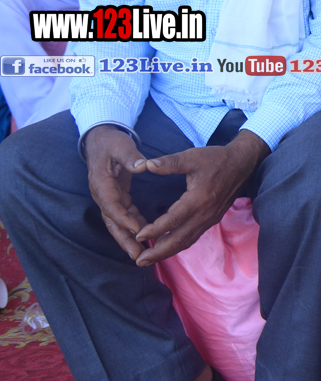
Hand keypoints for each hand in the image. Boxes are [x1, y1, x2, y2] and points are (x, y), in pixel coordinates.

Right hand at [84, 124, 149, 261]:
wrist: (100, 140)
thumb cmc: (111, 142)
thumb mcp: (121, 145)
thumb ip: (131, 156)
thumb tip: (142, 166)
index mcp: (101, 183)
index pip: (111, 205)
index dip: (123, 219)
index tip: (138, 230)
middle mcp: (102, 194)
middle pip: (112, 221)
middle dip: (123, 239)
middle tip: (137, 254)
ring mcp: (108, 197)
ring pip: (117, 222)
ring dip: (128, 237)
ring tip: (142, 253)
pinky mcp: (116, 196)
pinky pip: (124, 214)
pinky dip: (134, 225)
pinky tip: (146, 234)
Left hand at [131, 130, 269, 265]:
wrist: (242, 163)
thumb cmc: (217, 159)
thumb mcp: (192, 157)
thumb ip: (169, 163)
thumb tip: (146, 164)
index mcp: (198, 199)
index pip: (173, 220)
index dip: (155, 230)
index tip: (138, 236)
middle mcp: (205, 214)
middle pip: (179, 239)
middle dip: (158, 252)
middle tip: (139, 261)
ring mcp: (210, 219)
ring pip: (186, 241)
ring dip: (167, 252)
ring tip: (149, 260)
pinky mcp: (212, 219)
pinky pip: (193, 237)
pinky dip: (178, 245)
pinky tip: (167, 247)